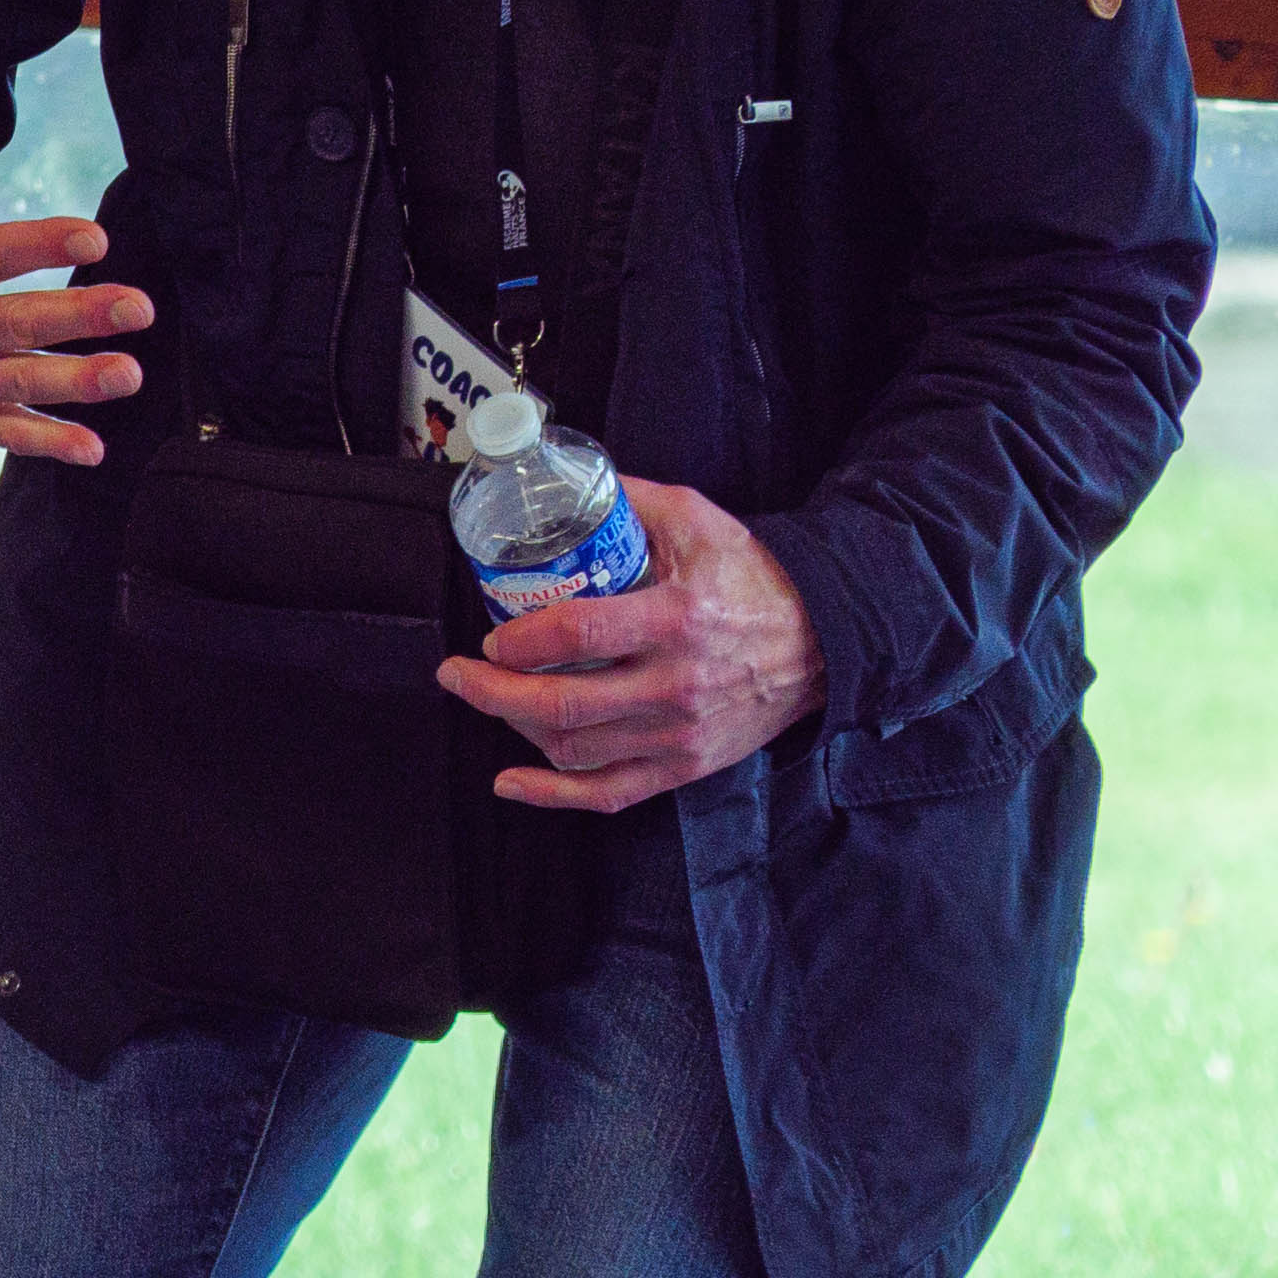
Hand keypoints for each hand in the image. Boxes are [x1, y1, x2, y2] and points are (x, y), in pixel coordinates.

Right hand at [0, 70, 149, 463]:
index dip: (39, 246)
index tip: (94, 237)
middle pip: (13, 325)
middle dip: (78, 318)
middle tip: (138, 307)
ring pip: (17, 385)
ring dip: (76, 384)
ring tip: (130, 374)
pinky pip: (4, 435)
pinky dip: (47, 445)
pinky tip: (94, 449)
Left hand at [436, 477, 824, 813]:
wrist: (821, 641)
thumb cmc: (753, 578)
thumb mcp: (698, 520)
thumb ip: (630, 501)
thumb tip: (565, 484)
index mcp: (675, 619)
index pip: (578, 633)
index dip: (521, 639)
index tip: (490, 636)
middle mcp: (675, 685)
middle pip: (562, 703)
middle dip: (492, 692)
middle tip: (456, 673)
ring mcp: (678, 734)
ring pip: (575, 748)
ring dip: (516, 727)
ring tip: (491, 700)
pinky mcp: (683, 766)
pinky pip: (607, 793)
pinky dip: (551, 794)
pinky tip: (510, 782)